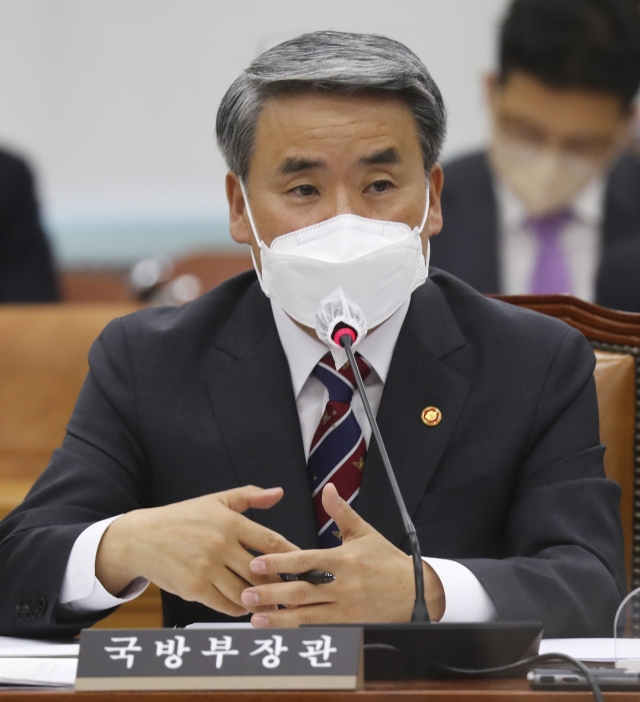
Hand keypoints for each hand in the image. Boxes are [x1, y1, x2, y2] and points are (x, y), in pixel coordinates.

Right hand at [96, 485, 298, 616]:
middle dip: (281, 583)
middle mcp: (221, 544)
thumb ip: (250, 497)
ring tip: (276, 604)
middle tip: (296, 591)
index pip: (271, 541)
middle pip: (263, 570)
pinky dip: (240, 607)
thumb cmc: (183, 517)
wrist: (141, 538)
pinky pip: (226, 604)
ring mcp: (207, 568)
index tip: (306, 565)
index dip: (293, 555)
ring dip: (263, 599)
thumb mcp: (216, 501)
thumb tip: (279, 493)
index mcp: (230, 521)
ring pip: (246, 591)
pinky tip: (246, 606)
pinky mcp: (194, 588)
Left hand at [240, 483, 444, 626]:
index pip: (305, 561)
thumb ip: (342, 512)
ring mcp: (347, 609)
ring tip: (254, 619)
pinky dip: (299, 631)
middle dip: (271, 593)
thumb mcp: (365, 532)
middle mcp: (343, 586)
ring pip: (308, 616)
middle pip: (301, 591)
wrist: (416, 591)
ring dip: (279, 618)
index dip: (279, 563)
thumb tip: (328, 488)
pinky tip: (281, 632)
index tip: (256, 563)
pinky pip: (321, 629)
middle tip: (245, 594)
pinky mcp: (352, 626)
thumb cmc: (387, 560)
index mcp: (343, 560)